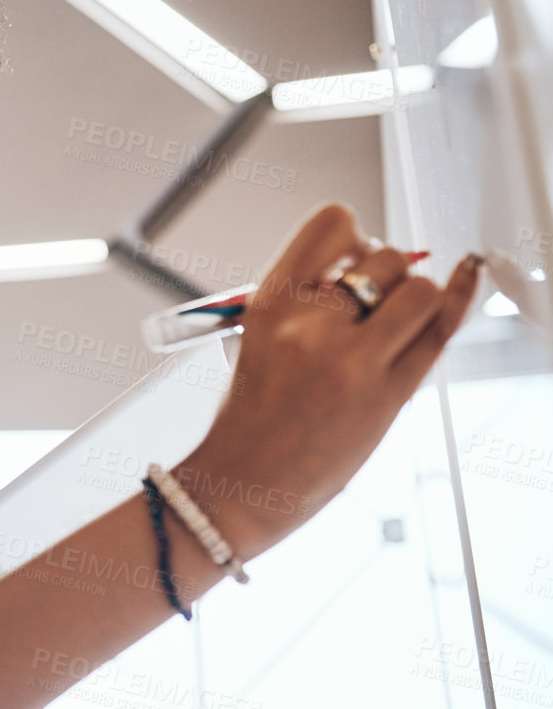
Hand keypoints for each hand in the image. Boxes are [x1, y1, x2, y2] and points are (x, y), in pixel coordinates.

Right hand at [178, 202, 482, 558]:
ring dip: (417, 302)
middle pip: (385, 258)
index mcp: (270, 302)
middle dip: (390, 275)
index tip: (355, 257)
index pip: (332, 225)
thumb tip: (370, 272)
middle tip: (377, 306)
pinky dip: (457, 304)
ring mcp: (349, 359)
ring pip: (420, 291)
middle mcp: (308, 323)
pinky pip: (439, 333)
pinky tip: (463, 284)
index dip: (356, 234)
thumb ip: (309, 302)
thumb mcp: (260, 340)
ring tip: (396, 330)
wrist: (245, 483)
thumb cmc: (252, 418)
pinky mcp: (386, 395)